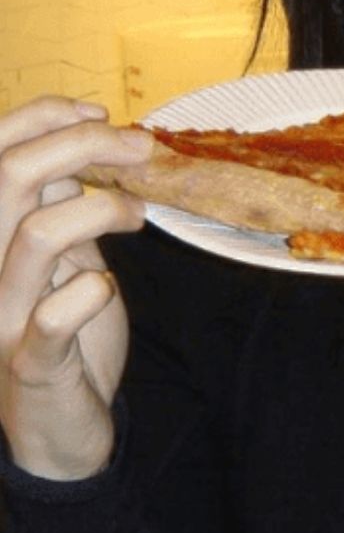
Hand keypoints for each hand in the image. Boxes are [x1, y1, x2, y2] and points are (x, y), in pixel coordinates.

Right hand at [0, 97, 151, 479]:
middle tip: (140, 147)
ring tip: (138, 216)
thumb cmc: (61, 325)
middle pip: (9, 177)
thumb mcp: (60, 251)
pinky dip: (88, 292)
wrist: (58, 422)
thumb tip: (77, 135)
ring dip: (101, 209)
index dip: (41, 116)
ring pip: (35, 235)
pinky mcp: (32, 362)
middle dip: (82, 144)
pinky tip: (106, 286)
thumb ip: (55, 200)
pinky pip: (52, 318)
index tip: (99, 111)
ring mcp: (4, 315)